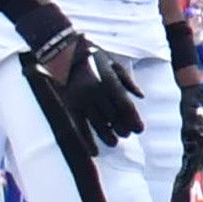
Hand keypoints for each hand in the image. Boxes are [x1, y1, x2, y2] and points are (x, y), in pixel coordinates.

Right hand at [28, 29, 144, 145]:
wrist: (61, 49)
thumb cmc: (90, 54)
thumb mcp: (112, 63)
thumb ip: (126, 80)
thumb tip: (140, 96)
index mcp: (110, 82)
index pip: (126, 106)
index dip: (134, 120)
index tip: (139, 130)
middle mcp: (97, 94)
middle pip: (113, 117)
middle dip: (121, 128)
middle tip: (126, 135)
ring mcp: (82, 100)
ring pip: (98, 124)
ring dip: (107, 136)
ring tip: (114, 143)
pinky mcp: (69, 104)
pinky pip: (79, 126)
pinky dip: (87, 140)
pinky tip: (94, 151)